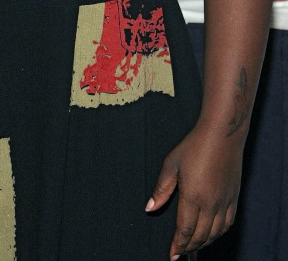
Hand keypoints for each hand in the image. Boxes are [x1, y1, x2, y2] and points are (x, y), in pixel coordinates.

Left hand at [145, 126, 242, 259]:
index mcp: (193, 197)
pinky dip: (218, 234)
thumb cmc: (194, 146)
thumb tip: (149, 208)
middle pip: (200, 236)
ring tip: (193, 246)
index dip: (178, 245)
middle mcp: (211, 204)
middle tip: (180, 252)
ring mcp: (225, 202)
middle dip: (189, 247)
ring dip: (203, 243)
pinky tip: (212, 234)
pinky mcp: (234, 198)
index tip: (172, 255)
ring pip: (215, 233)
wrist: (222, 134)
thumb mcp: (171, 164)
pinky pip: (227, 224)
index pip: (185, 230)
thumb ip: (161, 189)